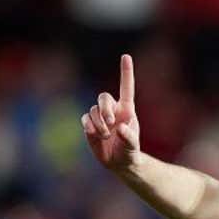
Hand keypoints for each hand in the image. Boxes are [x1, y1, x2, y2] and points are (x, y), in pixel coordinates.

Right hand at [82, 54, 140, 169]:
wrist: (119, 162)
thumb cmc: (130, 151)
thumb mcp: (133, 146)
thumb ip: (129, 137)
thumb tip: (120, 129)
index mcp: (126, 110)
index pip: (126, 88)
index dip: (126, 72)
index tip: (126, 56)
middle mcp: (112, 110)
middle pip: (103, 97)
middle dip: (104, 108)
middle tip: (111, 123)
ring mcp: (100, 117)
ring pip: (93, 110)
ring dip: (99, 123)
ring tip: (106, 136)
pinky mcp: (90, 125)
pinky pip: (85, 119)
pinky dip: (89, 126)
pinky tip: (95, 135)